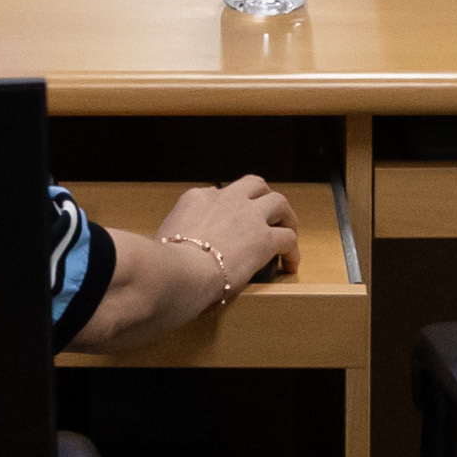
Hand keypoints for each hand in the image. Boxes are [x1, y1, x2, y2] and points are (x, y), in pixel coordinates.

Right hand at [159, 175, 297, 290]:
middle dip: (264, 198)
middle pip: (254, 185)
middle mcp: (225, 199)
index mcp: (197, 198)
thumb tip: (173, 252)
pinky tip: (290, 265)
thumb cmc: (164, 263)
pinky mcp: (264, 238)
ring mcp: (247, 215)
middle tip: (269, 216)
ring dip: (286, 217)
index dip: (231, 208)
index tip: (233, 225)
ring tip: (288, 233)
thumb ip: (175, 237)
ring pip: (278, 202)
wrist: (177, 271)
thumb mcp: (164, 238)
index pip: (219, 194)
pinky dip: (293, 251)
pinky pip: (288, 239)